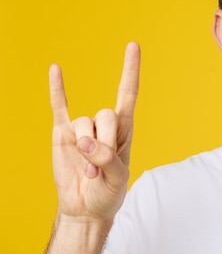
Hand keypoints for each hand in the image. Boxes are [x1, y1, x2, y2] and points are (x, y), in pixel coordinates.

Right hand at [49, 43, 140, 221]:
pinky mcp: (63, 135)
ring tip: (89, 171)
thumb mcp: (118, 179)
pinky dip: (57, 89)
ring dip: (85, 148)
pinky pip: (59, 108)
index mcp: (124, 129)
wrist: (86, 208)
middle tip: (101, 166)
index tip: (133, 46)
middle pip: (105, 114)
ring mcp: (82, 128)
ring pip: (83, 123)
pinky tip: (55, 69)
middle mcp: (104, 124)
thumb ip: (107, 159)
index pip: (128, 93)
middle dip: (104, 141)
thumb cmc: (108, 192)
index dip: (130, 70)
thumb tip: (86, 141)